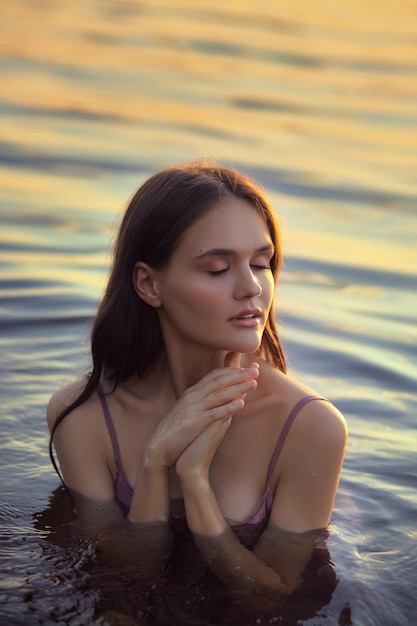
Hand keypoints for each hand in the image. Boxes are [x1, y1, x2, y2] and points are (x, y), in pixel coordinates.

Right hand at [144, 353, 258, 469]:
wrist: (158, 449)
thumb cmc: (177, 431)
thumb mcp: (190, 411)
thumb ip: (203, 400)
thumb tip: (217, 394)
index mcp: (192, 393)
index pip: (214, 376)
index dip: (232, 370)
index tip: (249, 367)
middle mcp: (192, 397)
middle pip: (218, 381)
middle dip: (238, 374)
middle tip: (256, 370)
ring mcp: (192, 409)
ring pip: (218, 394)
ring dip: (237, 388)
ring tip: (254, 383)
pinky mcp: (192, 423)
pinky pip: (213, 414)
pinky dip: (227, 408)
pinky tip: (240, 404)